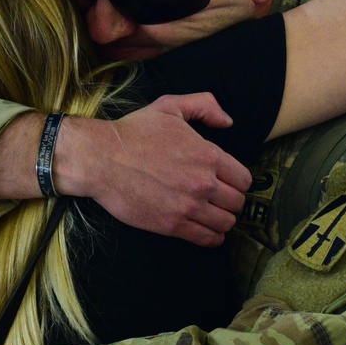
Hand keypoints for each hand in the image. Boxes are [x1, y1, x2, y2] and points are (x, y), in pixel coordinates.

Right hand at [57, 93, 252, 246]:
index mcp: (208, 155)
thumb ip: (204, 106)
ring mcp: (189, 206)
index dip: (238, 182)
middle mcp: (204, 182)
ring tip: (213, 216)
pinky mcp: (173, 225)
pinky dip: (212, 238)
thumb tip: (227, 122)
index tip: (227, 183)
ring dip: (223, 221)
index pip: (244, 179)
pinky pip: (208, 239)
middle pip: (237, 203)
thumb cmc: (134, 132)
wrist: (102, 159)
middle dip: (231, 202)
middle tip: (219, 201)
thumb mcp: (170, 106)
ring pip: (226, 223)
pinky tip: (207, 231)